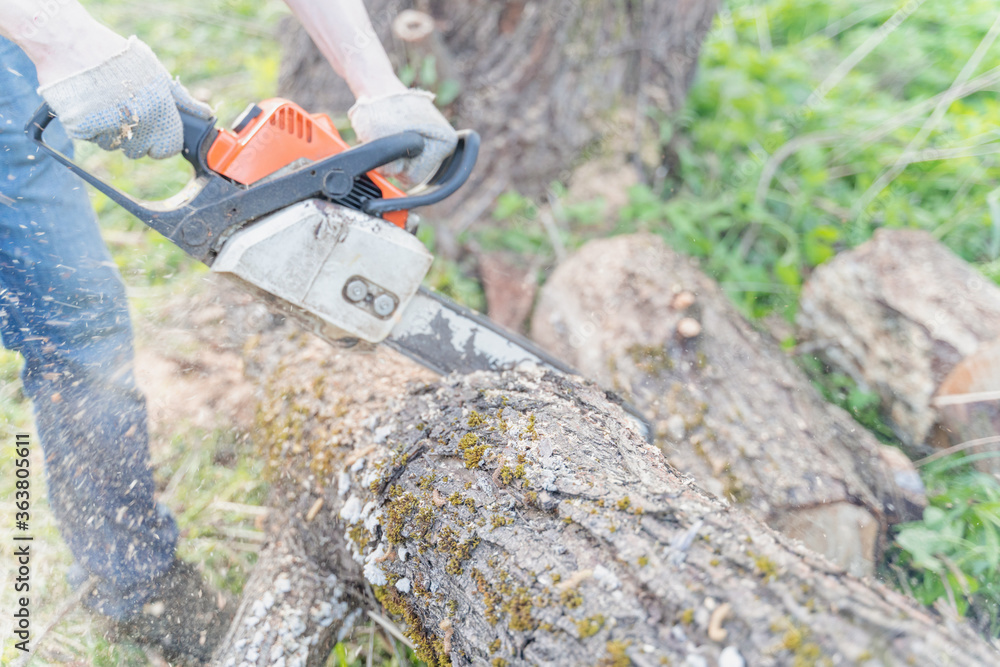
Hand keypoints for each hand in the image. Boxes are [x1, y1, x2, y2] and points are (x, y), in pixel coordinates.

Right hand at [38, 36, 211, 159]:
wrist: (71, 43)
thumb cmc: (118, 57)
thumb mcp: (156, 74)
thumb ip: (182, 100)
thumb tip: (206, 114)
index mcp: (159, 112)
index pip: (167, 149)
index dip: (161, 143)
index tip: (155, 134)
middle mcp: (137, 124)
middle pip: (139, 151)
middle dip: (136, 138)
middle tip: (125, 111)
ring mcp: (107, 128)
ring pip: (114, 145)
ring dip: (111, 131)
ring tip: (105, 101)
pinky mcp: (81, 129)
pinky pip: (90, 137)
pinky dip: (89, 125)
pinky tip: (88, 102)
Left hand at [349, 89, 457, 187]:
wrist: (375, 84)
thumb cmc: (381, 107)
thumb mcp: (381, 142)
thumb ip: (388, 167)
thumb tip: (390, 177)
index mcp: (445, 142)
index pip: (415, 177)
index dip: (395, 165)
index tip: (389, 145)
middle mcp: (442, 143)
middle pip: (412, 173)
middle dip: (394, 162)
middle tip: (384, 139)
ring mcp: (431, 140)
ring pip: (406, 166)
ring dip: (391, 156)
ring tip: (385, 135)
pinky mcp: (418, 138)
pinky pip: (402, 157)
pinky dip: (390, 150)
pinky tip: (386, 135)